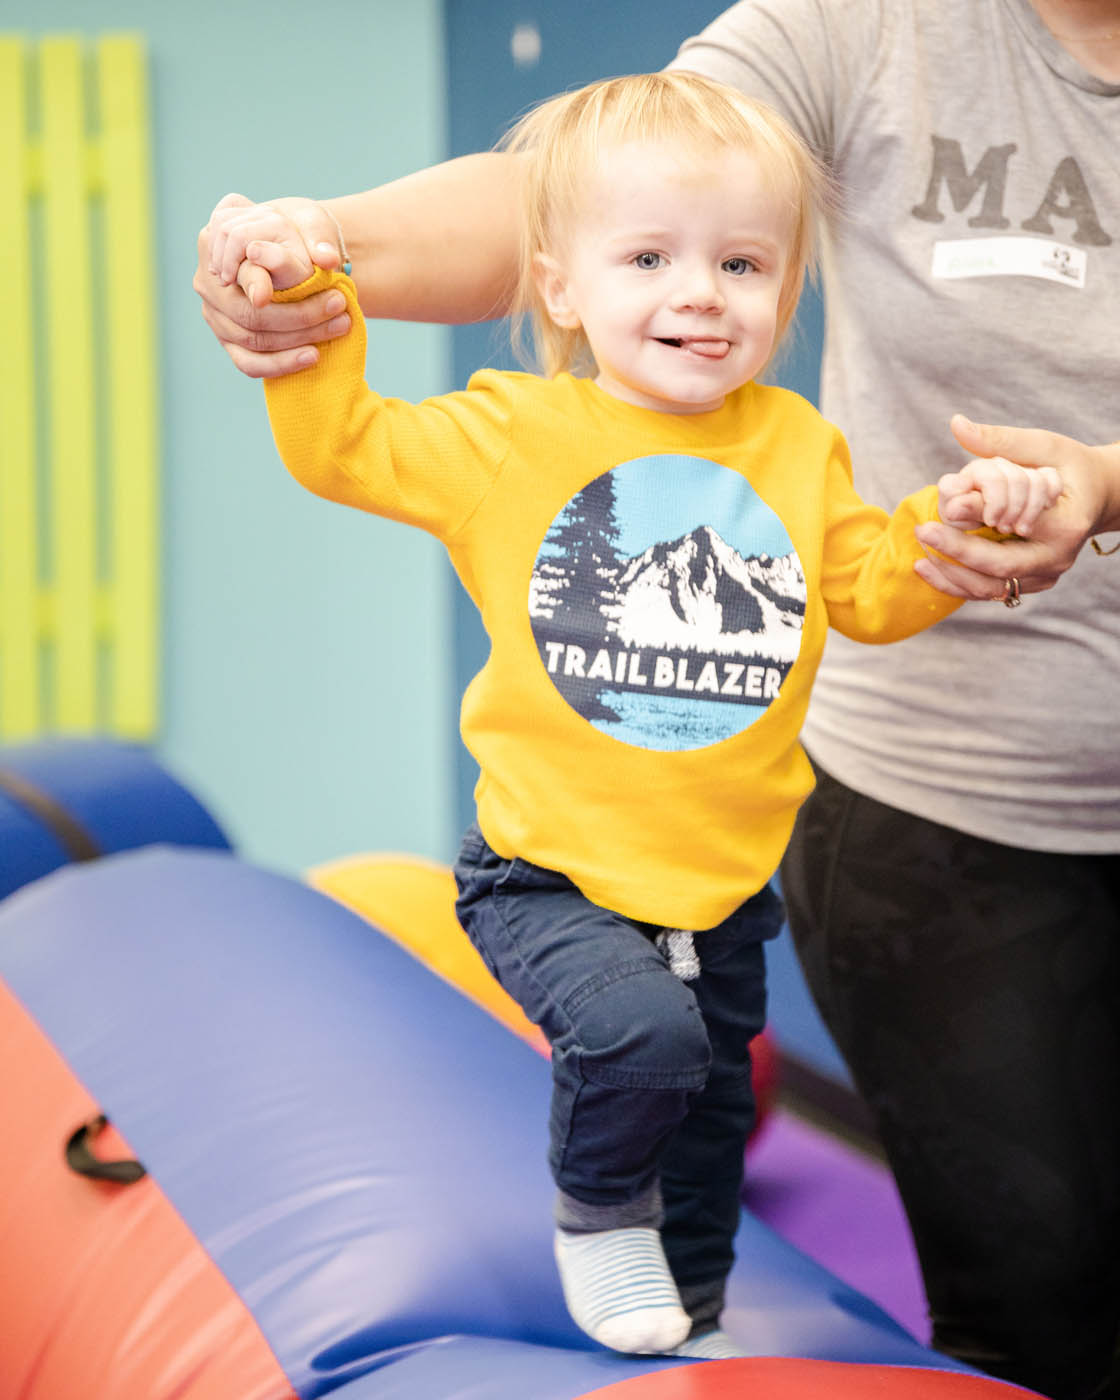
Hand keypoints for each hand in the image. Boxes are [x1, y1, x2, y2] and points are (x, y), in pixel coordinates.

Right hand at [194, 194, 351, 377]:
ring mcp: (214, 312)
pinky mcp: (227, 340)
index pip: (237, 269)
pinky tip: (313, 356)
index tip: (277, 296)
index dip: (258, 284)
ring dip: (298, 339)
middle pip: (248, 312)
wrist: (297, 250)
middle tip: (339, 305)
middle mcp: (209, 278)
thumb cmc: (300, 230)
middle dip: (298, 314)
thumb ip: (316, 235)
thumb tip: (328, 258)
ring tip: (338, 327)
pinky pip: (249, 363)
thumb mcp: (309, 222)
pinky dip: (281, 364)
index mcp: (220, 239)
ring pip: (252, 339)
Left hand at [914, 415, 1111, 599]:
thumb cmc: (1068, 466)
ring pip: (991, 588)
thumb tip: (957, 424)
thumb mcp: (1042, 446)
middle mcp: (1057, 557)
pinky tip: (928, 568)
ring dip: (950, 576)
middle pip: (999, 566)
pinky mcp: (1031, 584)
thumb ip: (999, 441)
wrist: (1097, 497)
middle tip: (922, 531)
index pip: (1014, 524)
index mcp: (1065, 524)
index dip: (977, 516)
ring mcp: (1045, 575)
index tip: (944, 505)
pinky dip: (957, 584)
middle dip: (956, 553)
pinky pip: (990, 592)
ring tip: (919, 559)